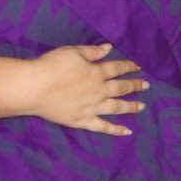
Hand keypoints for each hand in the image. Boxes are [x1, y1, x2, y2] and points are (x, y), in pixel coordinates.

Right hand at [24, 42, 146, 134]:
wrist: (34, 87)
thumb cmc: (51, 66)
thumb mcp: (72, 52)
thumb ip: (92, 52)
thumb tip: (108, 49)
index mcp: (96, 72)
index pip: (117, 68)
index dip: (128, 66)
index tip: (138, 67)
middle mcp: (98, 91)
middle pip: (121, 88)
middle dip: (134, 85)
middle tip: (146, 85)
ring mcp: (92, 108)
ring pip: (117, 107)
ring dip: (131, 106)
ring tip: (142, 106)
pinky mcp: (82, 121)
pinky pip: (103, 127)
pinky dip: (115, 130)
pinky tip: (126, 131)